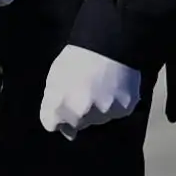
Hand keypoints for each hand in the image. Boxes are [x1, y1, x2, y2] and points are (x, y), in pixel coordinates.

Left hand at [36, 45, 151, 140]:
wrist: (109, 43)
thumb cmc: (77, 58)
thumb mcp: (55, 77)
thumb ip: (52, 104)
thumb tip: (67, 133)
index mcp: (61, 106)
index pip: (51, 124)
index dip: (56, 112)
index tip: (62, 101)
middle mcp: (82, 116)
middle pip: (76, 124)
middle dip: (78, 112)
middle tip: (84, 88)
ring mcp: (105, 114)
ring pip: (97, 119)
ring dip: (97, 109)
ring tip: (100, 85)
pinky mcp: (124, 110)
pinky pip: (115, 113)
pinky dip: (114, 104)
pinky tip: (113, 87)